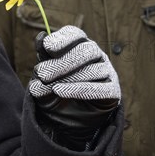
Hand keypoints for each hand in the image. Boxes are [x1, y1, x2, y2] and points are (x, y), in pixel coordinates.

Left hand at [28, 26, 120, 150]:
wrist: (63, 121)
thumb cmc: (53, 91)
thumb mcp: (43, 74)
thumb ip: (43, 56)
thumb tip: (41, 36)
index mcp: (79, 45)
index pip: (75, 34)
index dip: (63, 39)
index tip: (47, 47)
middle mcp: (97, 56)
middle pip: (86, 50)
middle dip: (62, 62)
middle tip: (42, 73)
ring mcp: (107, 72)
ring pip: (94, 70)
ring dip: (69, 78)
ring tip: (50, 87)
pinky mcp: (113, 92)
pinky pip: (100, 89)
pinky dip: (79, 90)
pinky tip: (60, 91)